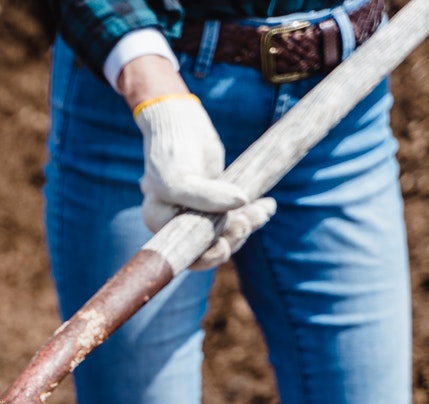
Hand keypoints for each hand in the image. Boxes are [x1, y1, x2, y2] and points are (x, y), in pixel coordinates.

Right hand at [133, 93, 275, 269]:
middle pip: (209, 246)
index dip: (207, 257)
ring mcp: (199, 212)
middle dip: (233, 237)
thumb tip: (241, 203)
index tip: (225, 245)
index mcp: (160, 222)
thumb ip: (205, 196)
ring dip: (248, 224)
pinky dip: (254, 212)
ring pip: (227, 231)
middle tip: (247, 220)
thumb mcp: (179, 177)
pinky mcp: (217, 200)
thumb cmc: (171, 150)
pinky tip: (267, 205)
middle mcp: (177, 222)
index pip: (185, 254)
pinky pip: (237, 215)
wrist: (180, 122)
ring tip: (263, 210)